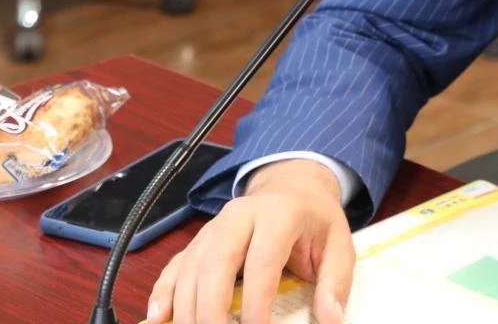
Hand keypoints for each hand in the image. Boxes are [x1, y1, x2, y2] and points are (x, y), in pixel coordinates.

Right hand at [146, 159, 353, 323]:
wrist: (292, 187)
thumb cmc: (314, 221)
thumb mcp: (339, 245)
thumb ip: (335, 282)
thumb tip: (330, 319)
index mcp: (278, 215)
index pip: (262, 261)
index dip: (257, 303)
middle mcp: (239, 217)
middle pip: (215, 264)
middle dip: (212, 310)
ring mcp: (214, 227)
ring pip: (189, 269)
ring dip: (187, 309)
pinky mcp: (199, 240)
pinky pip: (175, 266)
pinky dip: (163, 294)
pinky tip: (158, 319)